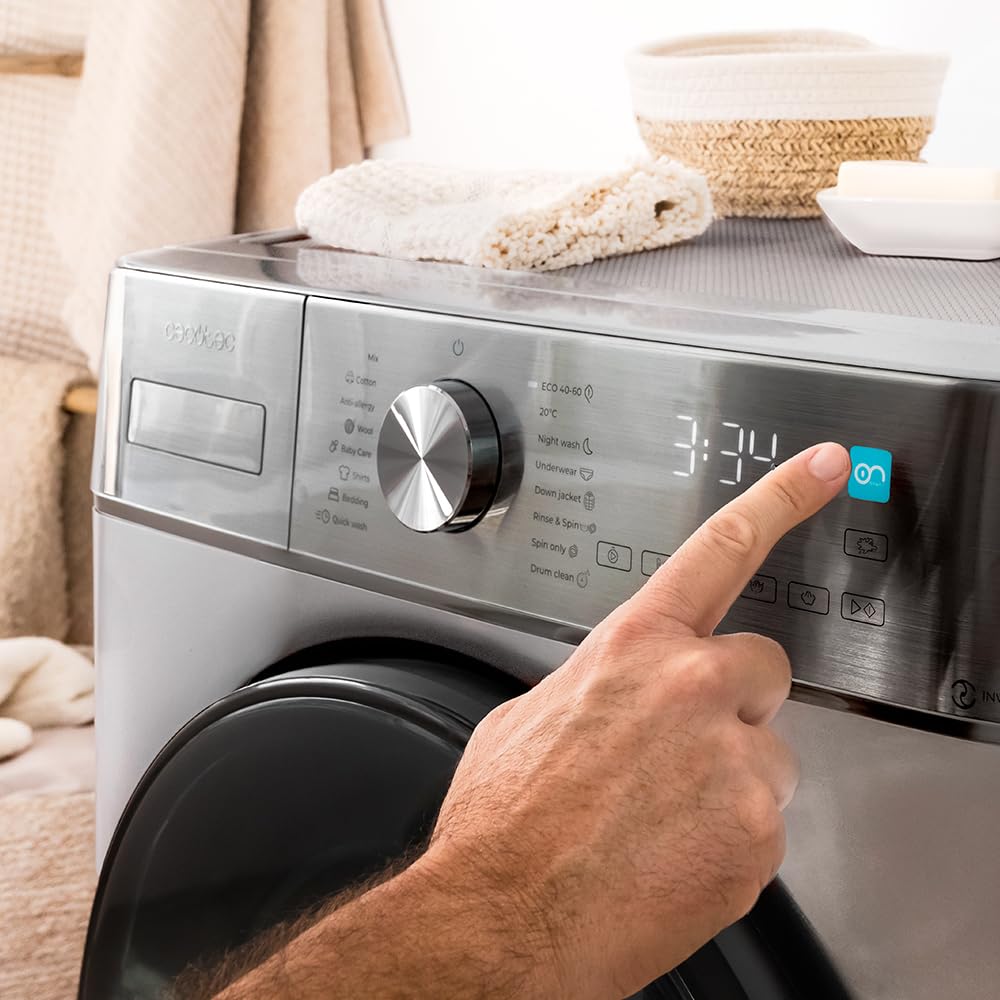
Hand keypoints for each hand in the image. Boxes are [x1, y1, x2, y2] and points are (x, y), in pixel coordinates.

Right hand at [423, 442, 850, 997]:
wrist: (506, 918)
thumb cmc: (506, 821)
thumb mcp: (527, 716)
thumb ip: (592, 685)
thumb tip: (606, 691)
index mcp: (634, 648)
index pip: (721, 550)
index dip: (780, 499)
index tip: (823, 468)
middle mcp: (692, 690)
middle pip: (762, 668)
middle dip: (733, 700)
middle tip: (682, 745)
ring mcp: (732, 762)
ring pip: (765, 754)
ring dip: (727, 777)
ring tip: (658, 815)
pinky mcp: (756, 834)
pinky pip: (762, 822)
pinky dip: (727, 838)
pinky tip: (668, 854)